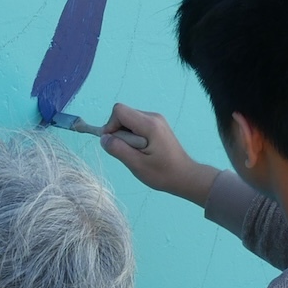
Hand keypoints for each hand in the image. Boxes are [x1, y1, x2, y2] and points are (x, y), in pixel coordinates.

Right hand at [98, 103, 219, 205]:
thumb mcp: (137, 165)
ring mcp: (156, 120)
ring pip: (128, 120)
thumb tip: (103, 138)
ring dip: (125, 136)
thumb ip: (118, 149)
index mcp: (149, 124)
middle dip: (119, 132)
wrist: (184, 176)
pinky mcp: (156, 125)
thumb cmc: (162, 173)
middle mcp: (153, 116)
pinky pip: (135, 125)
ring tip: (137, 153)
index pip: (119, 111)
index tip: (115, 144)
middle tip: (129, 152)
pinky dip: (132, 137)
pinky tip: (142, 150)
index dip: (111, 126)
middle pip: (123, 114)